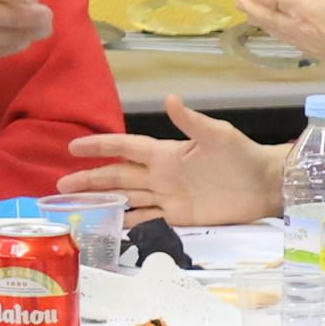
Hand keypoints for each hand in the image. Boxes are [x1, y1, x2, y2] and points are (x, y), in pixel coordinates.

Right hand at [58, 95, 287, 225]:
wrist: (265, 185)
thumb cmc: (243, 156)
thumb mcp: (218, 135)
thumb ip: (191, 122)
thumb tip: (169, 99)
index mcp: (166, 153)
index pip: (125, 148)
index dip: (100, 148)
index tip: (72, 148)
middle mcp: (161, 175)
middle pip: (117, 177)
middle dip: (89, 180)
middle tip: (60, 188)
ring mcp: (168, 196)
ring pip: (127, 198)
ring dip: (102, 201)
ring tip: (74, 207)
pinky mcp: (179, 217)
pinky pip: (147, 219)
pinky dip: (128, 223)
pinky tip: (109, 226)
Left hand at [240, 0, 324, 79]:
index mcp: (305, 6)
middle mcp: (301, 25)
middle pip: (271, 16)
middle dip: (254, 8)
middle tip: (240, 3)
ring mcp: (309, 42)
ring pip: (278, 31)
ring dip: (263, 23)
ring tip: (253, 19)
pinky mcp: (319, 54)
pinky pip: (292, 42)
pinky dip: (280, 36)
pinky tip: (284, 37)